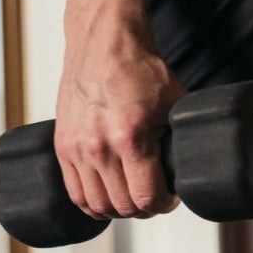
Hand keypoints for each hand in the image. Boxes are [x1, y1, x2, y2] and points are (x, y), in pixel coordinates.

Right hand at [54, 13, 185, 220]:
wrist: (103, 43)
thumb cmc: (138, 69)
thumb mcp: (175, 106)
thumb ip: (179, 142)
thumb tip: (189, 170)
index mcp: (131, 138)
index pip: (147, 199)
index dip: (164, 204)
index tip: (169, 197)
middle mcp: (100, 146)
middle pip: (124, 207)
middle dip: (144, 207)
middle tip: (152, 195)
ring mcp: (77, 148)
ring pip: (99, 206)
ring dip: (119, 209)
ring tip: (131, 195)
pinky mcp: (62, 146)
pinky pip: (75, 194)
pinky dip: (93, 204)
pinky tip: (108, 197)